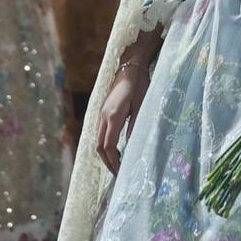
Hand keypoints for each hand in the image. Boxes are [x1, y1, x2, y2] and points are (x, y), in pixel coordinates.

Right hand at [95, 27, 162, 172]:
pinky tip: (115, 149)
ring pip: (98, 140)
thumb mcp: (142, 106)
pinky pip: (100, 133)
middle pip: (99, 147)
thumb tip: (133, 146)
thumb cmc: (140, 84)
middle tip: (118, 174)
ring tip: (117, 164)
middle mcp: (103, 116)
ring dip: (106, 155)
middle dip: (108, 162)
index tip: (122, 173)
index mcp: (113, 116)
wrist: (130, 66)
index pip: (109, 146)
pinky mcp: (103, 111)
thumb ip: (136, 126)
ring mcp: (101, 114)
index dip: (114, 162)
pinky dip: (105, 145)